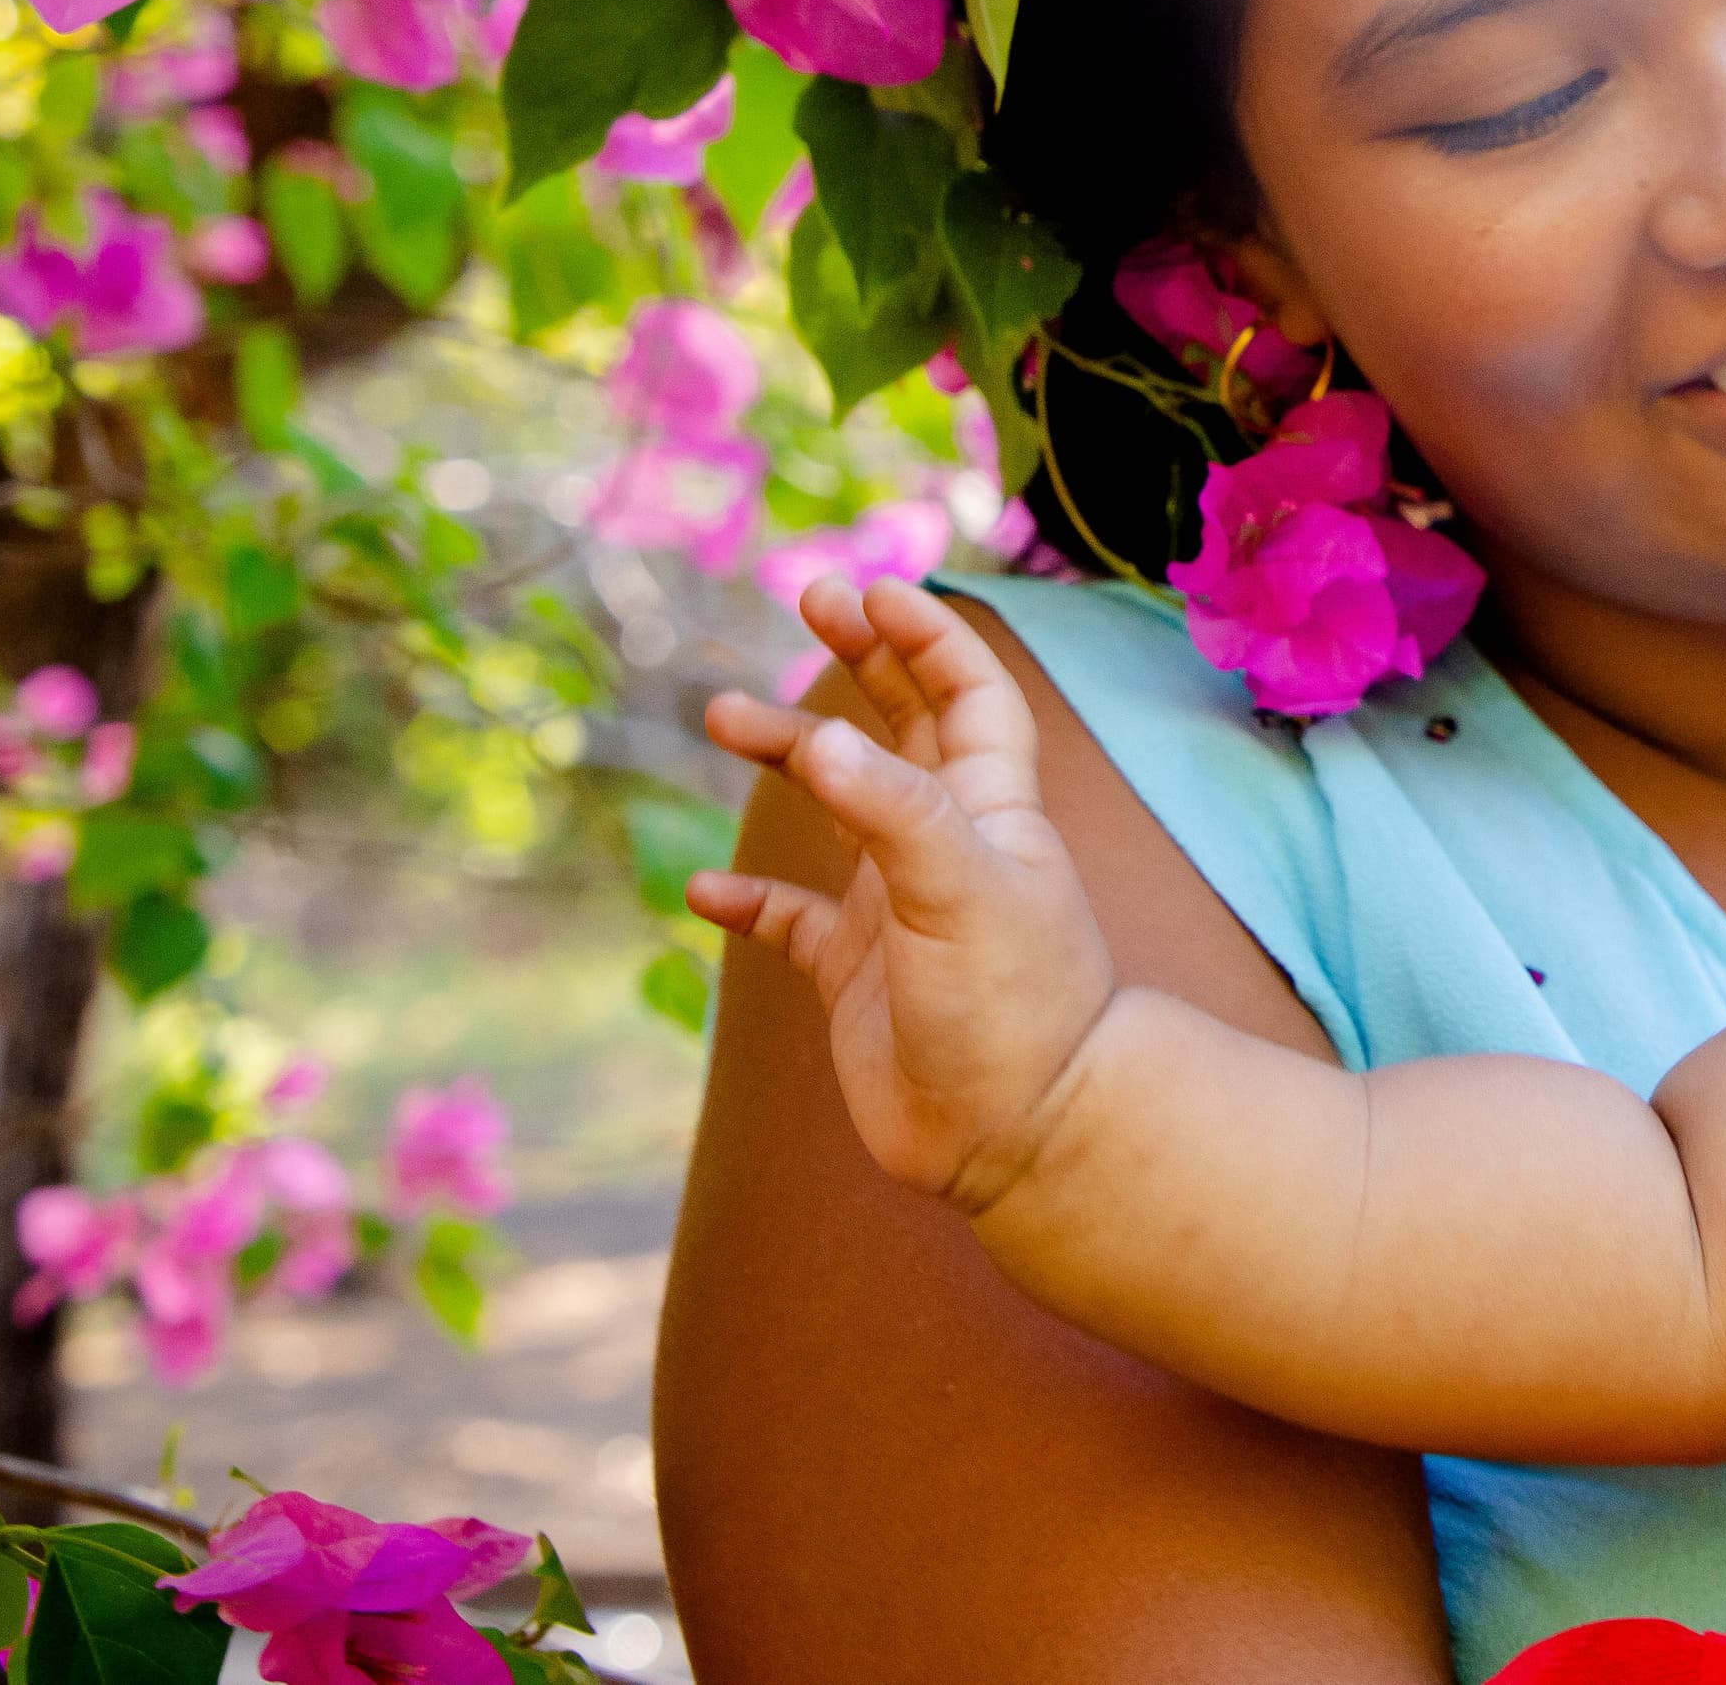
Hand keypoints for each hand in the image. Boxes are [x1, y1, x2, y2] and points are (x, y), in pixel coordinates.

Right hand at [693, 576, 1117, 1216]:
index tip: (871, 589)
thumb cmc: (1014, 1007)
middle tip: (805, 599)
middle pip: (903, 725)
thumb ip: (895, 814)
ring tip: (720, 717)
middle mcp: (944, 844)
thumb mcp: (961, 892)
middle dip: (861, 660)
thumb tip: (825, 743)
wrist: (1022, 1135)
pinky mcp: (858, 975)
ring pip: (839, 809)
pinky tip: (703, 892)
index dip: (928, 633)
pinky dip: (749, 902)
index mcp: (987, 809)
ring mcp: (899, 907)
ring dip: (790, 758)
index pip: (968, 692)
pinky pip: (794, 921)